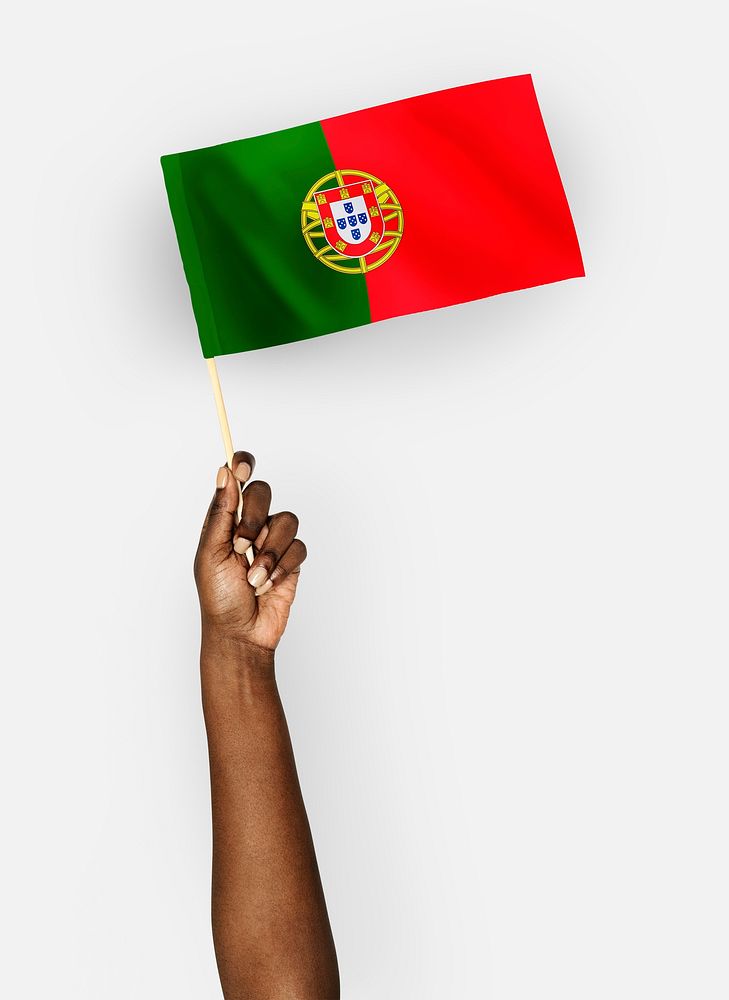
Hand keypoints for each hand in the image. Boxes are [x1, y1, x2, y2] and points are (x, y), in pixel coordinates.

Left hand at [194, 451, 306, 652]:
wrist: (241, 633)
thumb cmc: (218, 597)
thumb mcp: (210, 553)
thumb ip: (221, 512)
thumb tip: (224, 473)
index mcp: (225, 519)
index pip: (236, 478)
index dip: (241, 465)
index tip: (241, 467)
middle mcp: (250, 524)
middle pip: (264, 492)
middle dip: (254, 519)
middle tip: (241, 545)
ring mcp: (272, 541)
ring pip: (286, 520)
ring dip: (269, 552)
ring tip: (254, 577)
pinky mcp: (292, 559)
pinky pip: (298, 547)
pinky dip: (282, 567)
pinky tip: (268, 584)